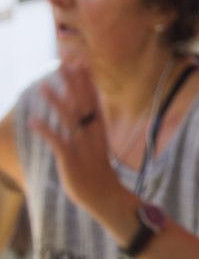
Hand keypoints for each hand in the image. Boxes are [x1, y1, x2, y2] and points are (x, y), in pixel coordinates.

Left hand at [27, 67, 123, 223]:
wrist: (105, 196)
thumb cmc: (97, 171)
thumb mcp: (96, 145)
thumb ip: (90, 127)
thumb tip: (85, 112)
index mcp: (98, 129)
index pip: (93, 100)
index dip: (86, 80)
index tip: (80, 62)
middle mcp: (91, 134)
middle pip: (82, 104)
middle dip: (72, 84)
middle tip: (63, 64)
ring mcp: (81, 146)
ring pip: (69, 119)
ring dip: (56, 102)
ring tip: (42, 86)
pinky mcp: (70, 160)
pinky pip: (57, 142)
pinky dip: (46, 131)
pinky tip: (33, 120)